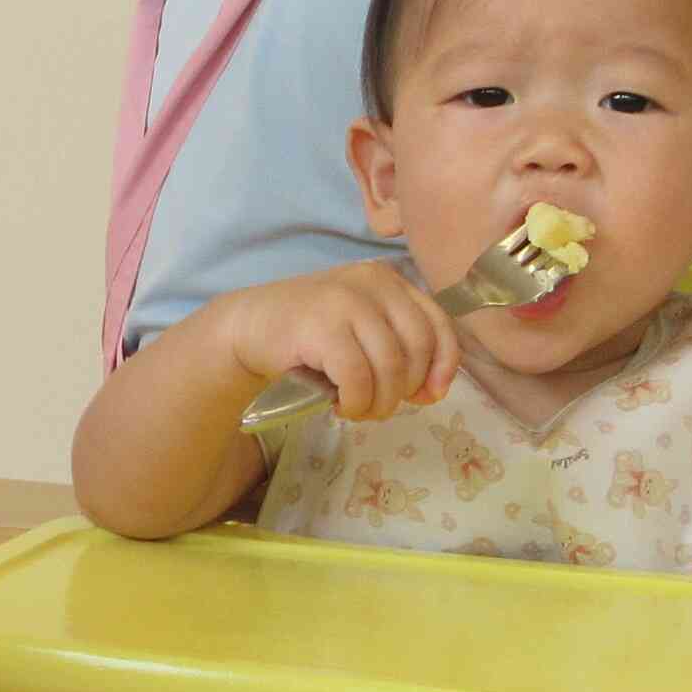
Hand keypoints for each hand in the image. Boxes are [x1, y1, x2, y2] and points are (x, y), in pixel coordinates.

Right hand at [220, 262, 456, 420]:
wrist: (247, 326)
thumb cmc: (307, 336)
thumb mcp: (360, 331)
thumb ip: (397, 349)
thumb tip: (431, 391)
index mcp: (388, 281)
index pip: (437, 324)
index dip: (444, 365)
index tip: (430, 396)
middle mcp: (374, 283)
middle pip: (418, 348)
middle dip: (404, 390)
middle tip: (378, 407)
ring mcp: (347, 300)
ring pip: (390, 366)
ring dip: (379, 402)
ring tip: (357, 410)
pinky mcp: (322, 325)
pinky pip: (358, 378)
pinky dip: (355, 403)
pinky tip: (339, 405)